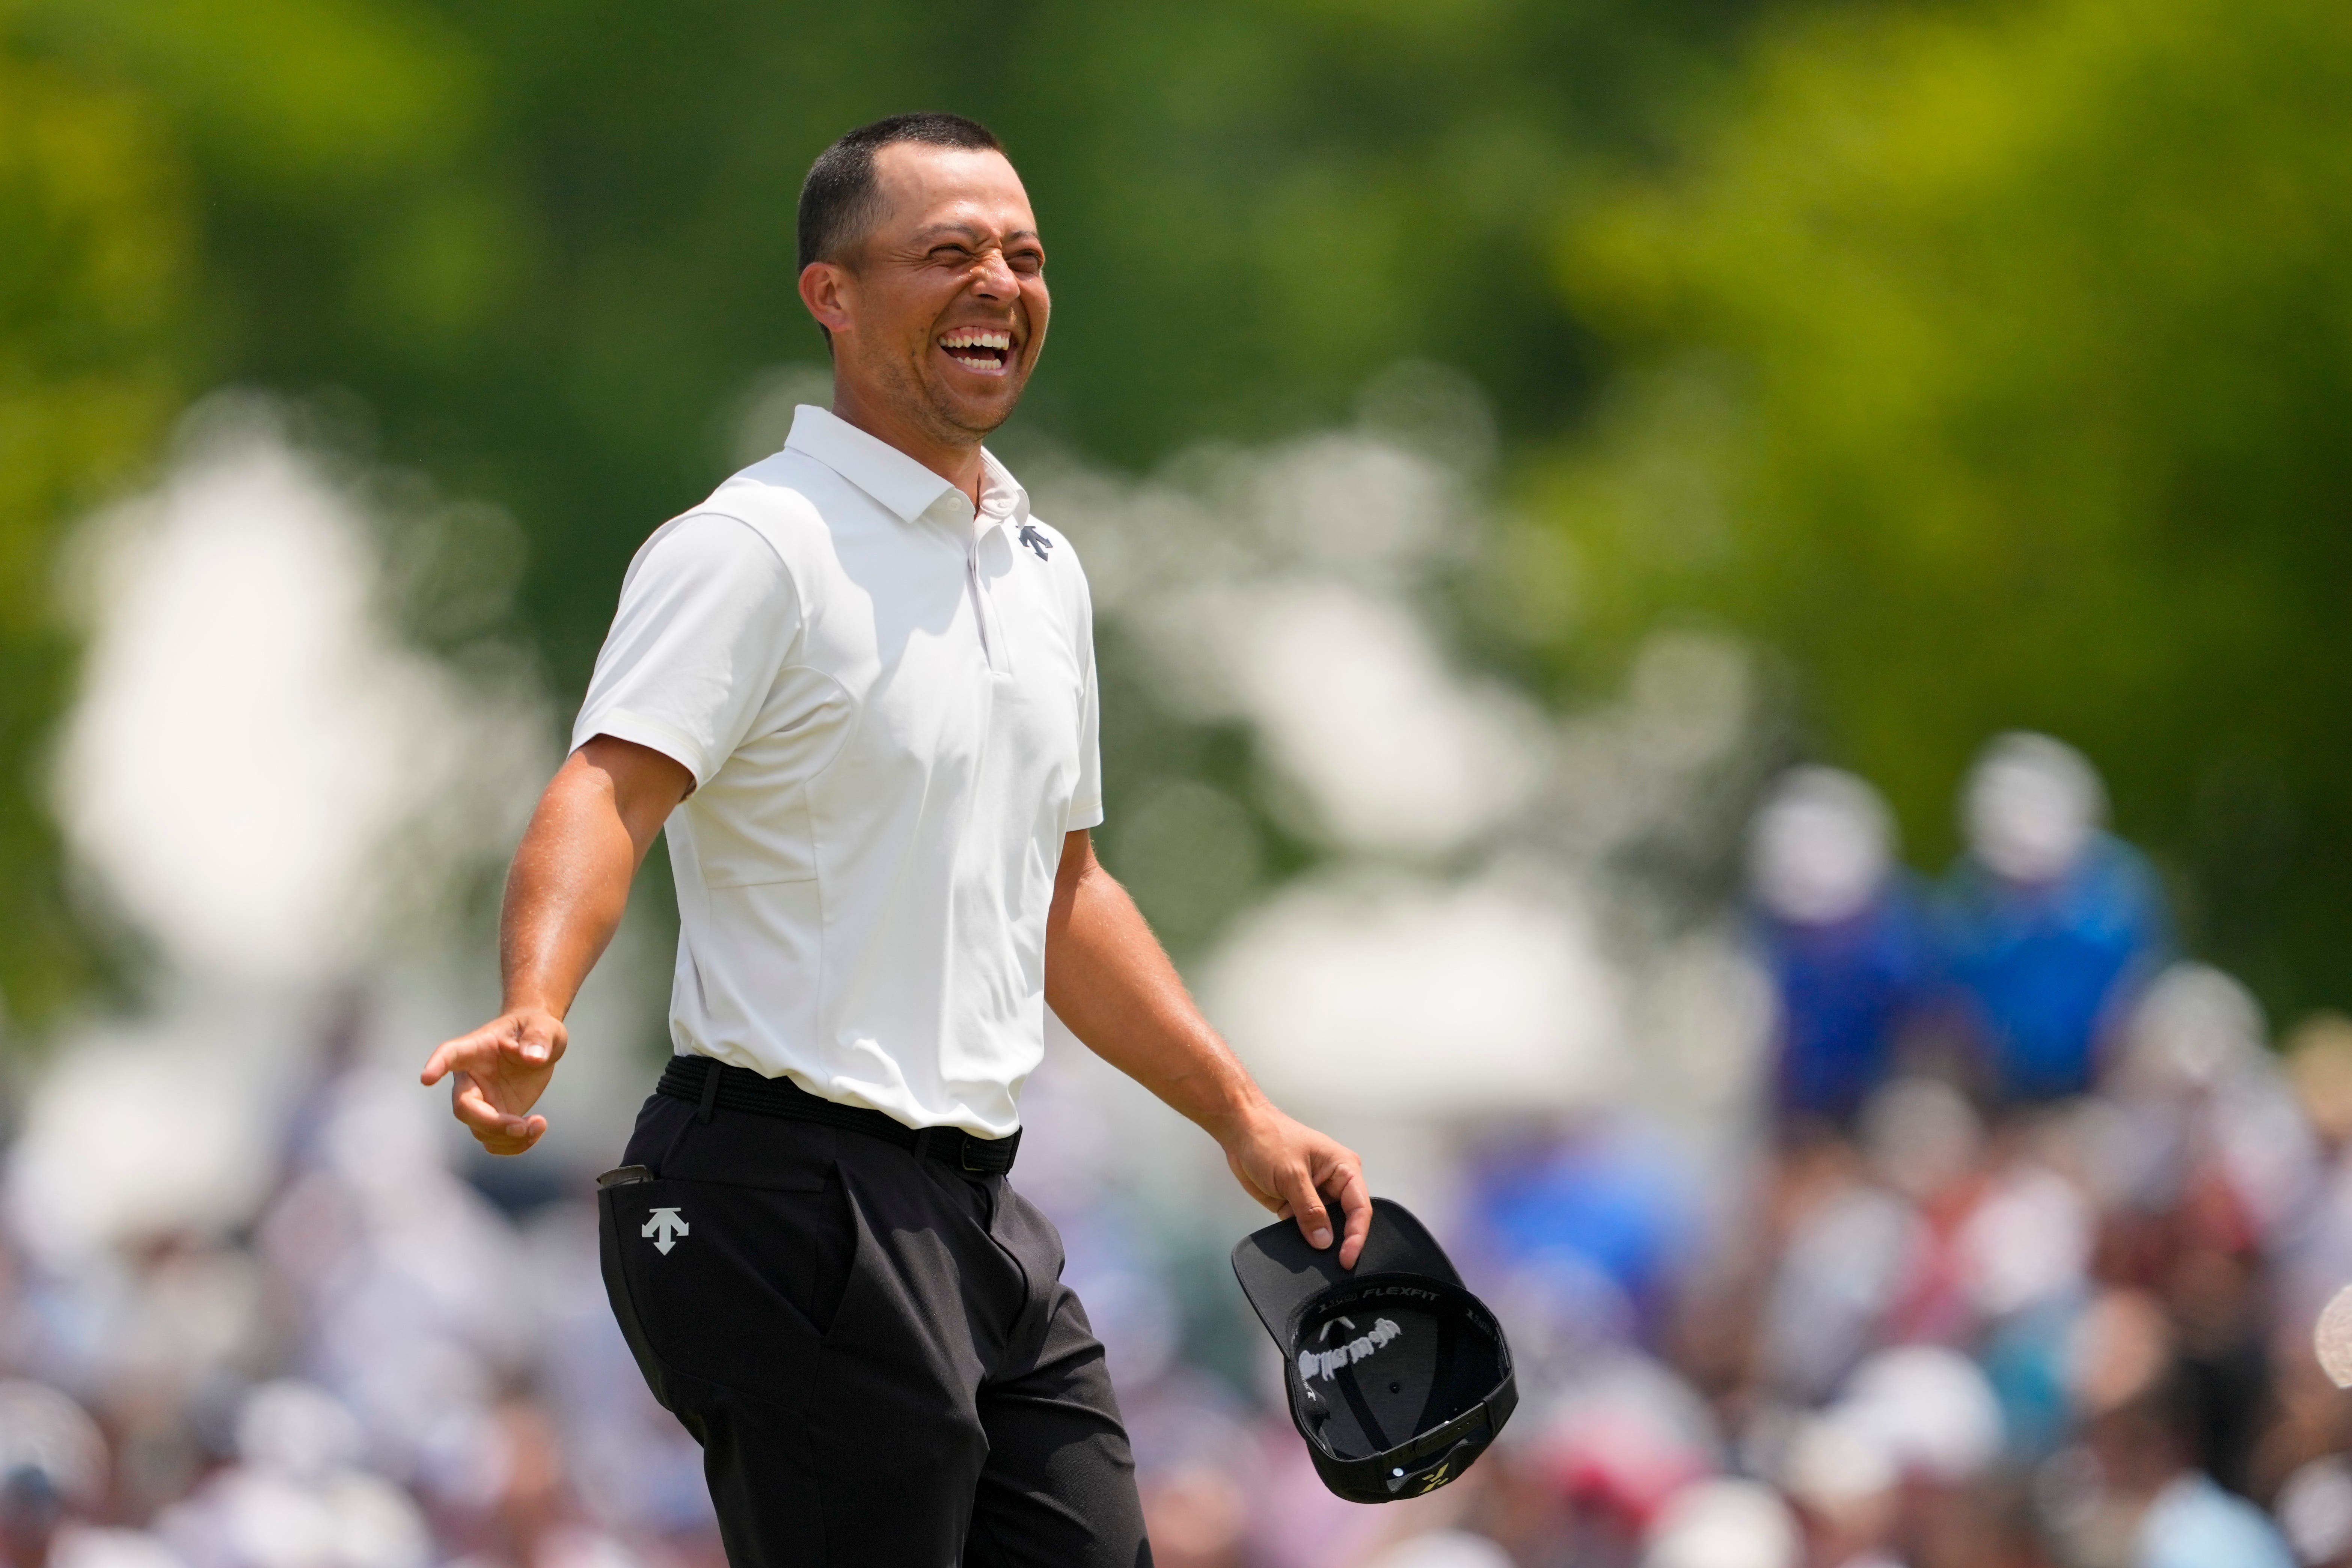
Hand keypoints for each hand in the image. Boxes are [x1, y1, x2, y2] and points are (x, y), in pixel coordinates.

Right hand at [420, 1007, 566, 1154]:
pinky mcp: (496, 1117)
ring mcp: (482, 1101)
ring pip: (480, 1131)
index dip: (436, 1066)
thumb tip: (533, 1057)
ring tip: (539, 1124)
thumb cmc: (536, 1029)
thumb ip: (538, 1037)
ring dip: (510, 1138)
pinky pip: (495, 1142)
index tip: (426, 1078)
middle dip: (491, 1123)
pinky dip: (516, 1145)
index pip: (450, 1055)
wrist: (539, 1044)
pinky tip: (536, 1131)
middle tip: (521, 1126)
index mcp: (475, 1049)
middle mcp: (471, 1079)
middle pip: (464, 1107)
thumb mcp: (544, 1027)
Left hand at [1221, 1104, 1370, 1268]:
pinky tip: (1300, 1251)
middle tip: (1335, 1267)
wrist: (1240, 1132)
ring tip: (1317, 1263)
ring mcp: (1316, 1195)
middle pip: (1347, 1221)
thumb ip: (1309, 1210)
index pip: (1360, 1208)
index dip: (1356, 1236)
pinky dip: (1303, 1239)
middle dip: (1341, 1243)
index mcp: (1343, 1168)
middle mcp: (1334, 1183)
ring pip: (1327, 1228)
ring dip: (1321, 1243)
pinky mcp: (1297, 1205)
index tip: (1347, 1258)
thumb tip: (1324, 1241)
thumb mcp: (1292, 1175)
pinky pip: (1306, 1228)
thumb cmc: (1268, 1138)